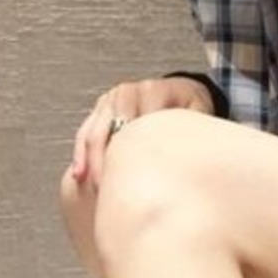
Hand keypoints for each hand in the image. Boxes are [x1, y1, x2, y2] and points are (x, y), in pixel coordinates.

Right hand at [67, 76, 213, 191]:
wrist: (180, 91)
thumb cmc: (189, 105)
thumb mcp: (197, 111)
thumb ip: (191, 128)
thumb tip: (188, 154)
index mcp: (154, 90)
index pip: (138, 123)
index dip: (134, 151)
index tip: (133, 176)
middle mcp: (128, 91)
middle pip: (111, 128)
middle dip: (107, 159)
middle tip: (110, 187)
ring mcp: (111, 99)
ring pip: (93, 131)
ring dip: (90, 160)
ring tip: (94, 185)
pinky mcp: (100, 109)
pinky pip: (84, 132)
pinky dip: (81, 154)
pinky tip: (80, 174)